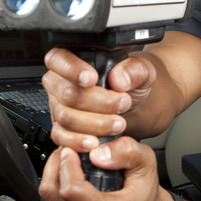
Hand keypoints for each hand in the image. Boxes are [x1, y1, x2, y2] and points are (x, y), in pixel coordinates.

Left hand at [39, 136, 173, 200]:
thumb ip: (126, 152)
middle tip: (70, 149)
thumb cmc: (143, 191)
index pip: (72, 191)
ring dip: (54, 172)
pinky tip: (71, 176)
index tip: (73, 150)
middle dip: (57, 164)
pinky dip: (56, 183)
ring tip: (70, 159)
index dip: (68, 164)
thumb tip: (96, 154)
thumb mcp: (146, 162)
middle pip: (53, 192)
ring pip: (48, 196)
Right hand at [42, 47, 156, 151]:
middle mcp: (61, 82)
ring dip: (94, 123)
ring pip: (65, 117)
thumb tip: (119, 78)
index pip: (58, 59)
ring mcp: (59, 106)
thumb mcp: (141, 70)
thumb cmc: (131, 83)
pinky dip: (79, 141)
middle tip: (121, 104)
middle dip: (97, 102)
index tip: (93, 79)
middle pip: (66, 93)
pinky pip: (61, 136)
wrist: (135, 104)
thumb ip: (134, 69)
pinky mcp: (62, 128)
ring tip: (118, 123)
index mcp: (73, 59)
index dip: (72, 69)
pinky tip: (95, 141)